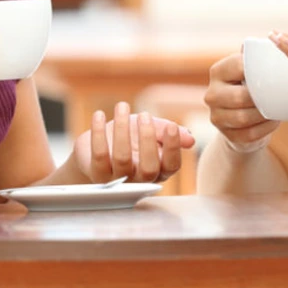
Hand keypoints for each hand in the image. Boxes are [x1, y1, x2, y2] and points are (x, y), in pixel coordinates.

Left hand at [73, 102, 195, 182]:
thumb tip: (190, 139)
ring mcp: (118, 181)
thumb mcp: (151, 131)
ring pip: (123, 159)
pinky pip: (99, 155)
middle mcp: (140, 180)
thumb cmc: (130, 138)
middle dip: (148, 139)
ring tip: (122, 106)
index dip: (173, 148)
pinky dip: (99, 133)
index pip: (171, 166)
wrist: (99, 146)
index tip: (171, 126)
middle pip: (149, 168)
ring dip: (122, 129)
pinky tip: (99, 114)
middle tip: (144, 115)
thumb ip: (169, 133)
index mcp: (158, 170)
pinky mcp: (97, 175)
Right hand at [203, 52, 279, 152]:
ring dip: (264, 114)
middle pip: (239, 97)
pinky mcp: (226, 134)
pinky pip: (249, 134)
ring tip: (278, 109)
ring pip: (243, 117)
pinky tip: (273, 121)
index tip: (274, 72)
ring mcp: (216, 116)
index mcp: (218, 71)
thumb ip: (258, 56)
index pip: (237, 66)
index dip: (257, 69)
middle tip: (279, 95)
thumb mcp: (250, 70)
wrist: (244, 118)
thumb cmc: (251, 86)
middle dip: (261, 98)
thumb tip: (276, 38)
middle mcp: (211, 93)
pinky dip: (265, 128)